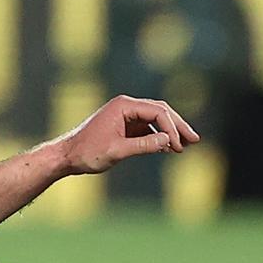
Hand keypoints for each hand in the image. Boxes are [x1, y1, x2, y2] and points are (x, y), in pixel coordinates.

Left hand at [56, 95, 198, 174]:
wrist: (67, 156)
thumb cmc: (88, 152)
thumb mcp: (117, 151)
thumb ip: (144, 145)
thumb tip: (168, 140)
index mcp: (123, 106)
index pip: (157, 112)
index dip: (172, 129)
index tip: (179, 147)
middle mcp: (125, 106)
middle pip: (160, 111)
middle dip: (177, 125)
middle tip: (195, 139)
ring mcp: (125, 115)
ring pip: (155, 119)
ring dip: (170, 131)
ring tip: (187, 144)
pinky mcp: (124, 125)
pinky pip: (147, 128)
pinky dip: (159, 136)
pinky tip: (169, 147)